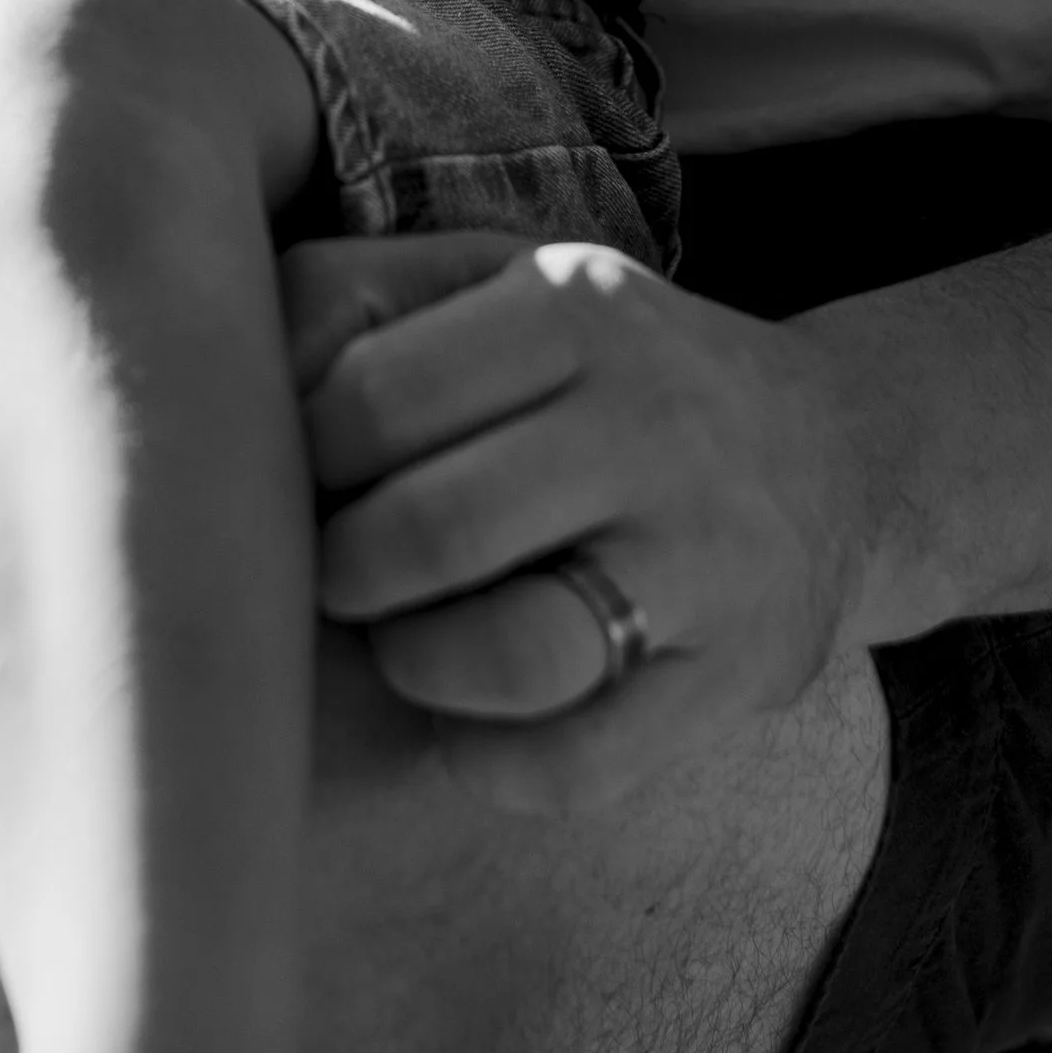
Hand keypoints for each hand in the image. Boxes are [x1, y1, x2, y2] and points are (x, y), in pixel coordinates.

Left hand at [284, 234, 865, 810]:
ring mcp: (704, 555)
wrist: (830, 455)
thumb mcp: (503, 288)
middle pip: (432, 527)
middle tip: (335, 577)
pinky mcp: (735, 675)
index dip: (304, 456)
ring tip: (404, 645)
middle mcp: (651, 420)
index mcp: (572, 306)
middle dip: (344, 573)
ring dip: (416, 668)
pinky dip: (492, 763)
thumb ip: (358, 299)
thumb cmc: (600, 376)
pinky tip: (471, 725)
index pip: (374, 394)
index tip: (305, 477)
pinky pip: (579, 762)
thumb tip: (221, 376)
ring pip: (513, 653)